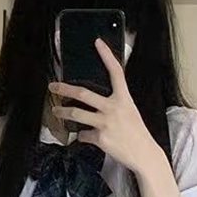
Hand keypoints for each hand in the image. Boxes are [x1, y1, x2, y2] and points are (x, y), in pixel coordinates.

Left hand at [47, 37, 162, 173]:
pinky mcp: (100, 138)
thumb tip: (96, 102)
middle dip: (64, 89)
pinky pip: (83, 134)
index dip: (107, 56)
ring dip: (63, 113)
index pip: (116, 72)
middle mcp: (113, 107)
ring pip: (76, 114)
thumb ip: (115, 103)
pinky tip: (86, 136)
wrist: (143, 153)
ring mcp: (105, 123)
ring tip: (55, 112)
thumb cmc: (136, 133)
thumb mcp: (130, 111)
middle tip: (53, 87)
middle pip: (83, 94)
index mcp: (124, 98)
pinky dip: (82, 136)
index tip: (97, 43)